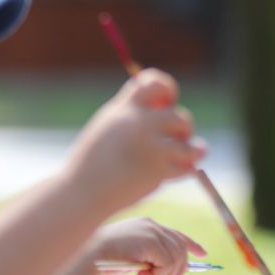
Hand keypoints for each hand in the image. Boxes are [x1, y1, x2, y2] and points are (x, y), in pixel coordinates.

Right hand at [64, 69, 205, 214]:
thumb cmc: (93, 160)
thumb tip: (164, 102)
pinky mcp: (158, 170)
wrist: (83, 191)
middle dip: (183, 127)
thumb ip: (132, 111)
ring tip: (188, 152)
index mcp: (125, 109)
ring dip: (191, 147)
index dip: (168, 88)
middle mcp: (139, 123)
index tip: (169, 100)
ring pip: (188, 140)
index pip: (156, 83)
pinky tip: (185, 168)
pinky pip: (185, 164)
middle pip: (178, 115)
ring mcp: (150, 146)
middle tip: (178, 137)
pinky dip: (186, 168)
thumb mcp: (108, 125)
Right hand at [88, 217, 205, 274]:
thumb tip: (169, 272)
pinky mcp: (151, 242)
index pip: (176, 234)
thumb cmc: (103, 258)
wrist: (88, 255)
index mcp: (147, 225)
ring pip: (176, 258)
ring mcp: (152, 232)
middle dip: (178, 269)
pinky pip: (168, 263)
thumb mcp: (131, 256)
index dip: (191, 245)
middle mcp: (152, 226)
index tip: (203, 254)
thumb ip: (149, 257)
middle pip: (181, 248)